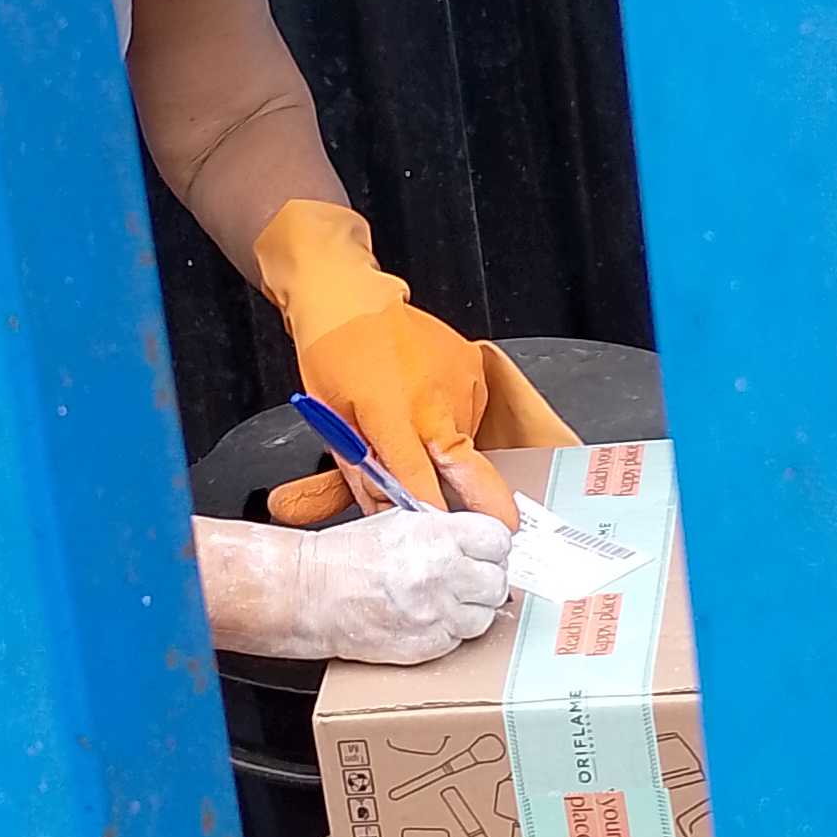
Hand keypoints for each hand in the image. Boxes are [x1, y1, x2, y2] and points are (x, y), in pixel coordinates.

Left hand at [255, 199, 518, 522]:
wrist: (350, 296)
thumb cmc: (332, 355)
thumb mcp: (332, 420)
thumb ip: (359, 472)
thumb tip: (383, 514)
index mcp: (391, 414)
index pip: (420, 480)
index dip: (434, 514)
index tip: (448, 540)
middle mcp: (432, 401)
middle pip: (471, 469)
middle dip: (490, 507)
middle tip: (504, 535)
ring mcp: (458, 382)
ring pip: (465, 440)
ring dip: (450, 452)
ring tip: (416, 427)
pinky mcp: (472, 366)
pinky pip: (469, 412)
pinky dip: (452, 420)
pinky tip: (426, 403)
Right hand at [293, 509, 511, 663]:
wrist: (311, 594)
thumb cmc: (346, 556)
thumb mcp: (399, 521)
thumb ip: (444, 528)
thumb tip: (476, 539)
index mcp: (437, 535)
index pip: (498, 540)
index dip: (492, 546)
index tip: (485, 551)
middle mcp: (442, 573)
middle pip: (498, 580)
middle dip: (485, 578)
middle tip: (468, 577)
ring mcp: (436, 613)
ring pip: (485, 615)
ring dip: (471, 608)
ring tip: (446, 599)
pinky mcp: (427, 645)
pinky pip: (460, 639)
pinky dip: (450, 630)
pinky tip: (430, 617)